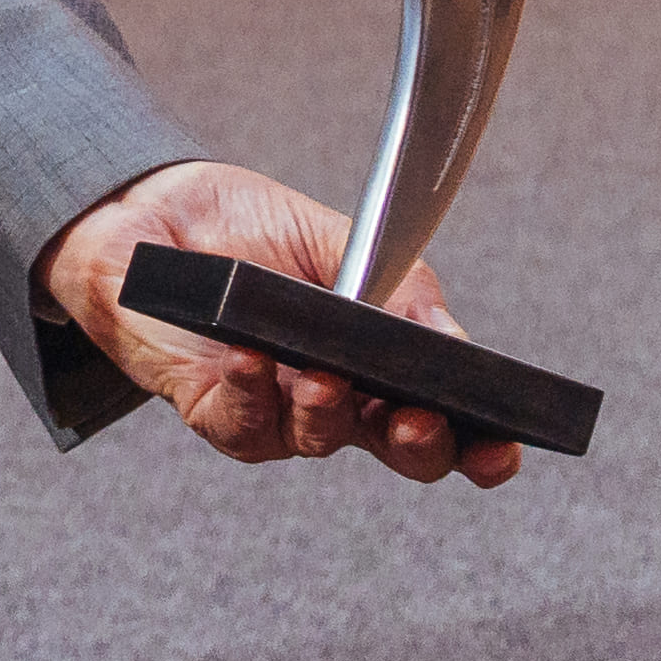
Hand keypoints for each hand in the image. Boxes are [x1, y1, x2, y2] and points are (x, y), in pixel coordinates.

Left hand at [45, 158, 522, 486]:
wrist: (158, 209)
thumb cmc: (254, 229)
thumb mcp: (342, 242)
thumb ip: (400, 289)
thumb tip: (453, 344)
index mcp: (383, 365)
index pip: (447, 421)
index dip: (479, 447)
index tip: (502, 448)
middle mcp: (338, 398)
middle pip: (397, 451)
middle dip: (419, 446)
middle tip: (419, 420)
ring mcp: (277, 408)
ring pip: (318, 440)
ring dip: (329, 414)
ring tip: (325, 377)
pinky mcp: (214, 407)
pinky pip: (241, 423)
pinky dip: (252, 395)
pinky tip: (254, 361)